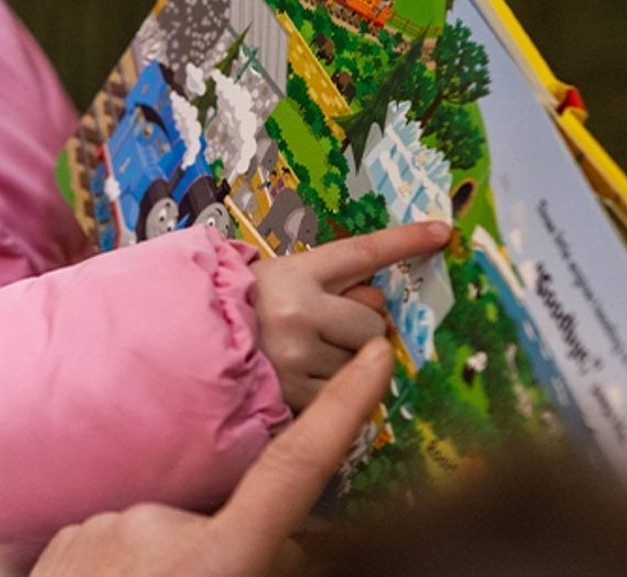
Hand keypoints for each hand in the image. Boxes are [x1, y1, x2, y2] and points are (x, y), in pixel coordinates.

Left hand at [30, 338, 394, 576]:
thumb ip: (273, 566)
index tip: (380, 355)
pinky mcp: (65, 539)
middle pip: (222, 529)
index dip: (341, 410)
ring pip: (164, 540)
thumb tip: (298, 549)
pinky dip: (126, 571)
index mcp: (216, 558)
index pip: (294, 471)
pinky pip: (116, 545)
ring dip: (168, 570)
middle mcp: (159, 526)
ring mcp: (105, 527)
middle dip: (228, 560)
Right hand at [253, 221, 448, 408]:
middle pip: (372, 321)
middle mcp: (297, 312)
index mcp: (293, 275)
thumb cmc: (239, 311)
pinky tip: (299, 379)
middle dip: (358, 329)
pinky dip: (329, 391)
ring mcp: (296, 356)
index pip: (360, 253)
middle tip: (323, 331)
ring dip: (344, 363)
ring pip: (361, 363)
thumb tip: (379, 303)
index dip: (403, 241)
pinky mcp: (294, 395)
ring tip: (302, 356)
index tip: (441, 231)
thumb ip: (330, 285)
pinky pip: (343, 395)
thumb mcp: (276, 281)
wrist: (186, 350)